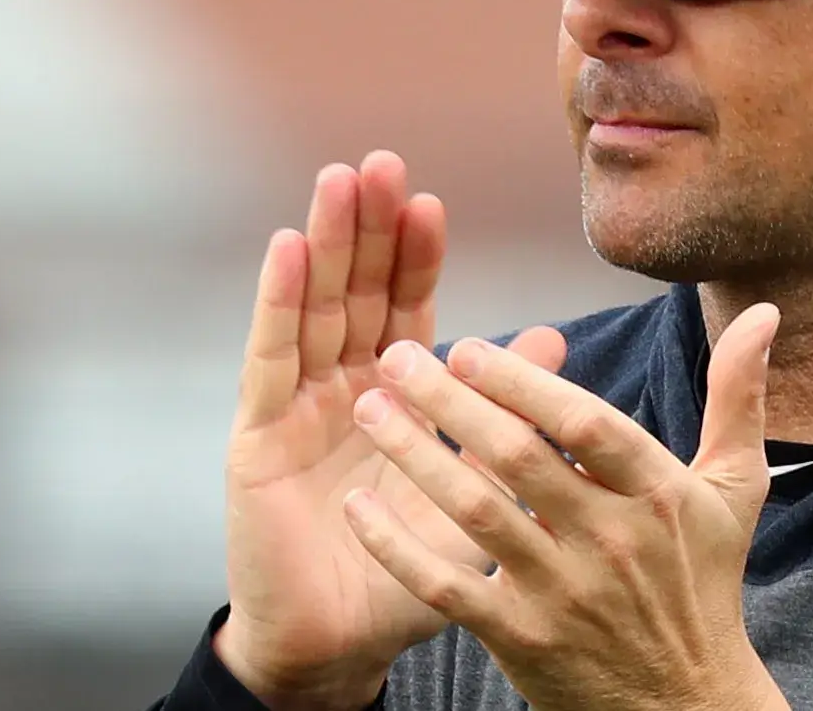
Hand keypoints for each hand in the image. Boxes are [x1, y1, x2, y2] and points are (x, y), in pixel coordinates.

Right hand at [214, 152, 569, 710]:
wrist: (340, 649)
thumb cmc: (407, 575)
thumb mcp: (472, 488)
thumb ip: (506, 412)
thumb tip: (557, 337)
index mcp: (395, 399)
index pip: (407, 311)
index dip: (417, 257)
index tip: (432, 201)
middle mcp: (341, 391)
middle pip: (356, 293)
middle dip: (368, 228)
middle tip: (382, 162)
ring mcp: (294, 410)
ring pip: (313, 309)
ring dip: (327, 243)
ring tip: (339, 180)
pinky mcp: (256, 437)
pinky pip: (270, 358)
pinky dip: (280, 301)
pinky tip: (290, 247)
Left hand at [343, 302, 790, 710]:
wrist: (685, 705)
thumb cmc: (703, 583)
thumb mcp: (735, 488)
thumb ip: (739, 397)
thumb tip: (763, 313)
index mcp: (658, 494)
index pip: (587, 426)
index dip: (524, 383)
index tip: (469, 346)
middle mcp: (610, 541)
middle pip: (518, 460)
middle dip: (449, 402)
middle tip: (395, 357)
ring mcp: (562, 593)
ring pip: (475, 513)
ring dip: (414, 457)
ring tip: (368, 409)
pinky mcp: (521, 639)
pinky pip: (446, 586)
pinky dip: (397, 546)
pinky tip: (357, 505)